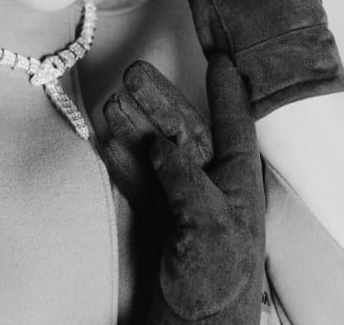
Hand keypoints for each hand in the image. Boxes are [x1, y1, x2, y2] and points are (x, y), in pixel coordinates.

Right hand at [101, 55, 264, 324]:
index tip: (220, 59)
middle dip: (159, 99)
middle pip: (184, 129)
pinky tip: (106, 137)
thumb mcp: (211, 229)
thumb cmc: (216, 285)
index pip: (234, 125)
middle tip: (134, 72)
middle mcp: (209, 184)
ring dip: (133, 124)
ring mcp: (179, 198)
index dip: (227, 92)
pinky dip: (120, 156)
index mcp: (237, 183)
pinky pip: (135, 175)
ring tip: (112, 101)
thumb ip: (187, 182)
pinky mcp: (154, 214)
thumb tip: (162, 145)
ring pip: (154, 148)